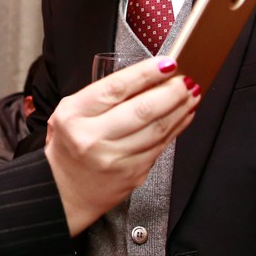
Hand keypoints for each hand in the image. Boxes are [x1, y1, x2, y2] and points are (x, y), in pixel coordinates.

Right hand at [45, 56, 198, 235]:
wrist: (64, 191)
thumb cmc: (70, 144)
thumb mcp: (72, 112)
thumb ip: (104, 95)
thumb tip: (149, 79)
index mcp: (74, 115)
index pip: (115, 88)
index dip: (145, 73)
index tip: (166, 64)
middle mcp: (93, 137)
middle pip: (142, 110)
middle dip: (171, 92)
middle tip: (186, 80)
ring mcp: (115, 158)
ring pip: (157, 129)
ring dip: (180, 109)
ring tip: (191, 94)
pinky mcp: (132, 174)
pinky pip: (161, 146)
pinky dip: (176, 128)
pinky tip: (183, 115)